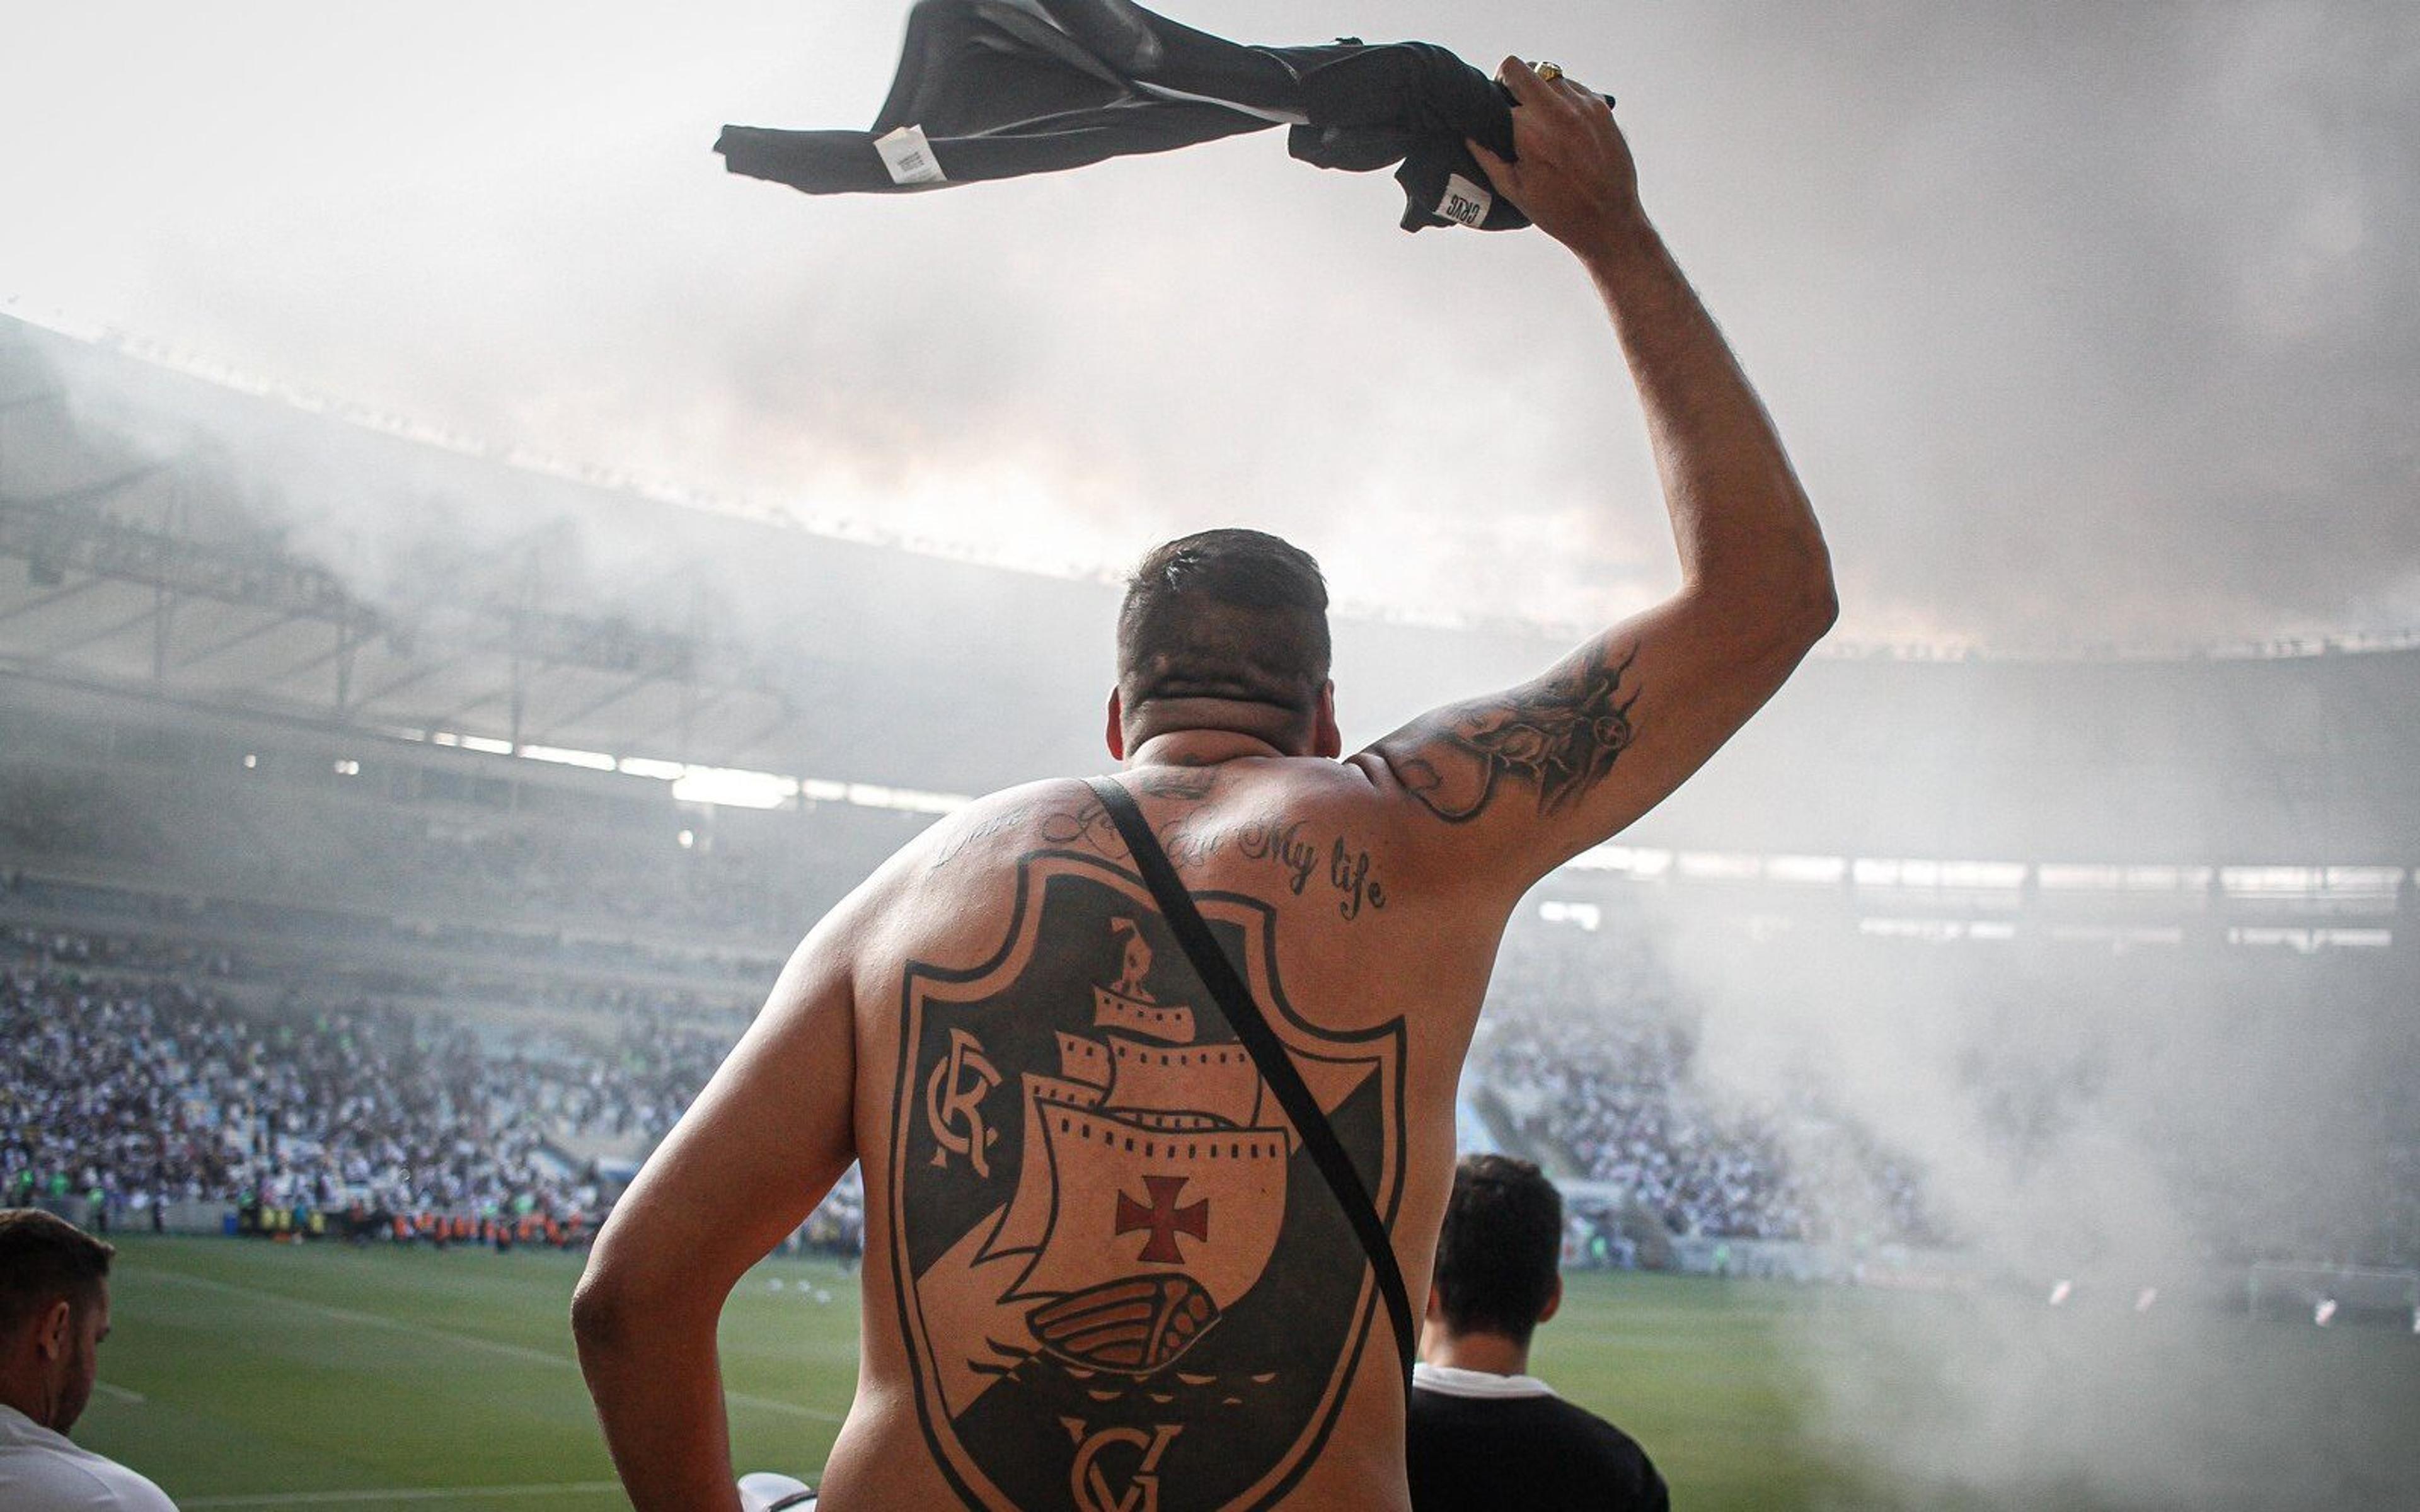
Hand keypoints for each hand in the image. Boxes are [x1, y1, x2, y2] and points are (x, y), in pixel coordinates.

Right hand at [1468, 58, 1642, 253]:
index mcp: (1528, 131)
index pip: (1496, 93)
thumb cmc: (1558, 211)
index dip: (1490, 103)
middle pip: (1518, 67)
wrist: (1609, 221)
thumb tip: (1468, 132)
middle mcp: (1556, 111)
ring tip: (1540, 118)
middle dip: (1508, 81)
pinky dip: (1563, 98)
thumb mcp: (1513, 189)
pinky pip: (1573, 85)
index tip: (1492, 114)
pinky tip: (1564, 125)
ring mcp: (1582, 104)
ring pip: (1547, 74)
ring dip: (1538, 90)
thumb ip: (1486, 156)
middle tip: (1509, 103)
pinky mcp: (1601, 106)